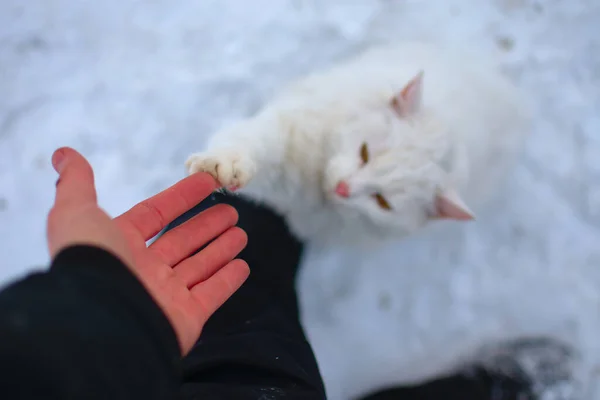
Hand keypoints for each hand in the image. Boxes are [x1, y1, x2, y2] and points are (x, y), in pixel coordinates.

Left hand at [46, 147, 249, 354]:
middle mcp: (143, 270)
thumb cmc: (91, 263)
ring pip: (199, 266)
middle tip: (232, 211)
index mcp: (120, 245)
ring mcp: (165, 296)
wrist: (100, 321)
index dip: (181, 197)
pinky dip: (227, 281)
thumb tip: (63, 153)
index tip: (208, 181)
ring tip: (241, 234)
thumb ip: (76, 184)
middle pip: (182, 241)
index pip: (156, 214)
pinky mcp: (184, 318)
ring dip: (221, 249)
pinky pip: (211, 295)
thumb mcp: (76, 213)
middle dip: (206, 225)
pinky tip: (242, 266)